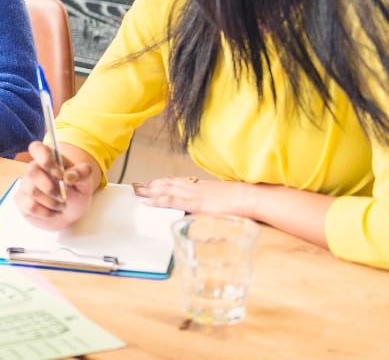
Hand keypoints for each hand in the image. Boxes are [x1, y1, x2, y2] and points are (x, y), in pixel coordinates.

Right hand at [13, 140, 99, 230]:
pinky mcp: (23, 201)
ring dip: (51, 202)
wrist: (71, 212)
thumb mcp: (86, 181)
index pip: (36, 148)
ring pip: (32, 191)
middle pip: (32, 172)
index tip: (59, 174)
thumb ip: (82, 174)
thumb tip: (68, 176)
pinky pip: (30, 206)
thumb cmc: (76, 192)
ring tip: (62, 206)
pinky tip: (54, 212)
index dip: (45, 159)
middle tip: (64, 197)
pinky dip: (46, 212)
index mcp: (49, 159)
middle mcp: (34, 170)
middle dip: (50, 187)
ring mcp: (26, 185)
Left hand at [132, 176, 257, 216]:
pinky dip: (158, 201)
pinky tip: (148, 202)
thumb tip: (212, 208)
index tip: (153, 182)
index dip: (164, 182)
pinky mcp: (194, 202)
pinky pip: (172, 201)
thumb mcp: (225, 199)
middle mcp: (195, 187)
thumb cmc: (243, 199)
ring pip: (166, 190)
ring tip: (138, 192)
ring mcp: (194, 194)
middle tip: (137, 186)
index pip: (179, 182)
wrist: (251, 197)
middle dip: (152, 185)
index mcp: (203, 186)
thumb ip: (215, 202)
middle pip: (168, 184)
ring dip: (150, 191)